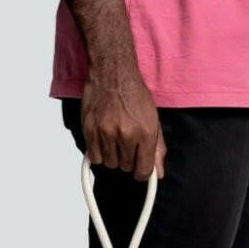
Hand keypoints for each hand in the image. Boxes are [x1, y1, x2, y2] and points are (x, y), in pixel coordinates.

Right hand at [81, 62, 166, 180]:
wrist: (112, 73)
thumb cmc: (134, 94)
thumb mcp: (153, 120)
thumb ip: (157, 149)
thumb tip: (158, 173)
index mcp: (145, 133)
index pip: (143, 170)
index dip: (142, 172)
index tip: (140, 168)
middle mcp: (126, 134)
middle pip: (126, 167)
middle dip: (128, 160)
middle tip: (127, 144)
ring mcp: (106, 133)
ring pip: (110, 164)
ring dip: (113, 156)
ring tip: (115, 140)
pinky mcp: (90, 130)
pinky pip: (95, 157)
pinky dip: (99, 153)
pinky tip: (104, 140)